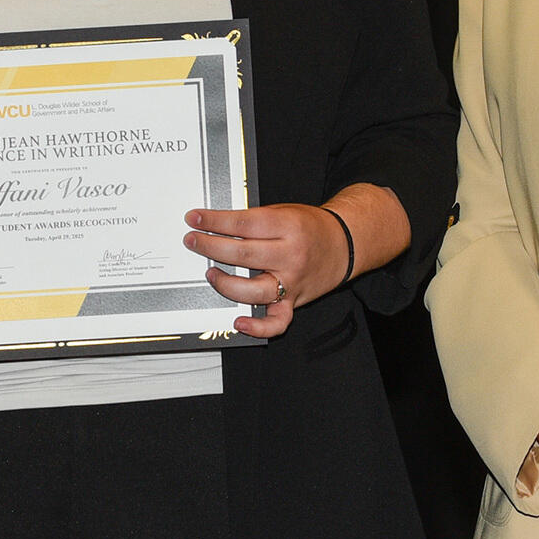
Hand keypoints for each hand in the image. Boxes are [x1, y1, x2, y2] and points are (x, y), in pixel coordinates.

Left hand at [183, 203, 353, 338]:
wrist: (345, 244)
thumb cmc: (311, 227)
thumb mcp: (284, 212)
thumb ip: (255, 220)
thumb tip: (217, 225)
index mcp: (288, 226)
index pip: (243, 224)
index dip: (214, 221)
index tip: (195, 218)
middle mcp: (291, 255)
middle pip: (243, 254)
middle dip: (210, 247)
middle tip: (193, 241)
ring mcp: (292, 281)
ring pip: (253, 290)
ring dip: (225, 284)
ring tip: (211, 273)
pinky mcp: (294, 301)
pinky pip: (276, 321)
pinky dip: (257, 326)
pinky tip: (239, 321)